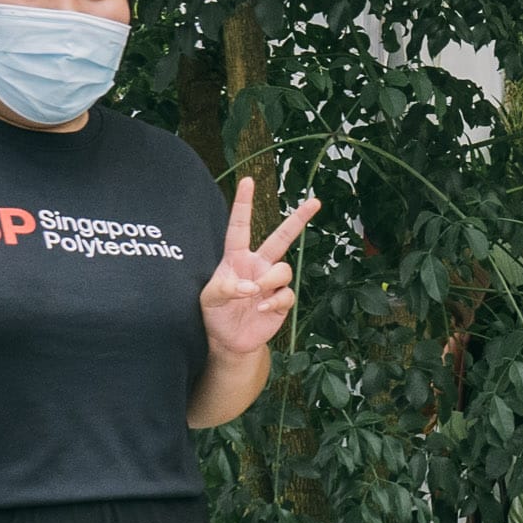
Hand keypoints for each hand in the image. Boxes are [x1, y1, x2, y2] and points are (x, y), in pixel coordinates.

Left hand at [201, 177, 316, 359]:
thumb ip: (224, 288)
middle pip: (282, 237)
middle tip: (314, 202)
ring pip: (283, 269)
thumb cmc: (215, 313)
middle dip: (298, 219)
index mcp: (236, 258)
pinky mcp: (282, 301)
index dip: (243, 203)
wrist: (229, 341)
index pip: (240, 226)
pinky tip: (261, 309)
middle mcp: (258, 265)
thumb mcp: (208, 299)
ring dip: (270, 281)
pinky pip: (286, 294)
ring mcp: (272, 282)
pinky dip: (273, 302)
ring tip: (254, 294)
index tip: (248, 181)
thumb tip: (250, 286)